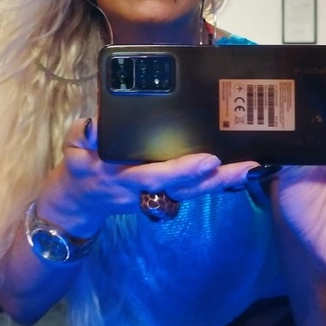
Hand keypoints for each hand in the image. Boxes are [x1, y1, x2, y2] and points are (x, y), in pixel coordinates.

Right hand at [37, 117, 257, 235]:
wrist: (81, 201)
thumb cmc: (78, 168)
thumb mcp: (71, 150)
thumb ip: (81, 135)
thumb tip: (95, 124)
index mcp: (123, 178)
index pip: (153, 175)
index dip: (180, 170)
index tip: (206, 159)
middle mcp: (145, 190)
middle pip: (185, 188)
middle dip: (215, 179)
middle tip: (246, 166)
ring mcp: (157, 194)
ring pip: (194, 192)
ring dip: (224, 182)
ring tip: (253, 167)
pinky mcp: (166, 191)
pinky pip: (194, 189)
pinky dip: (218, 182)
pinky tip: (242, 169)